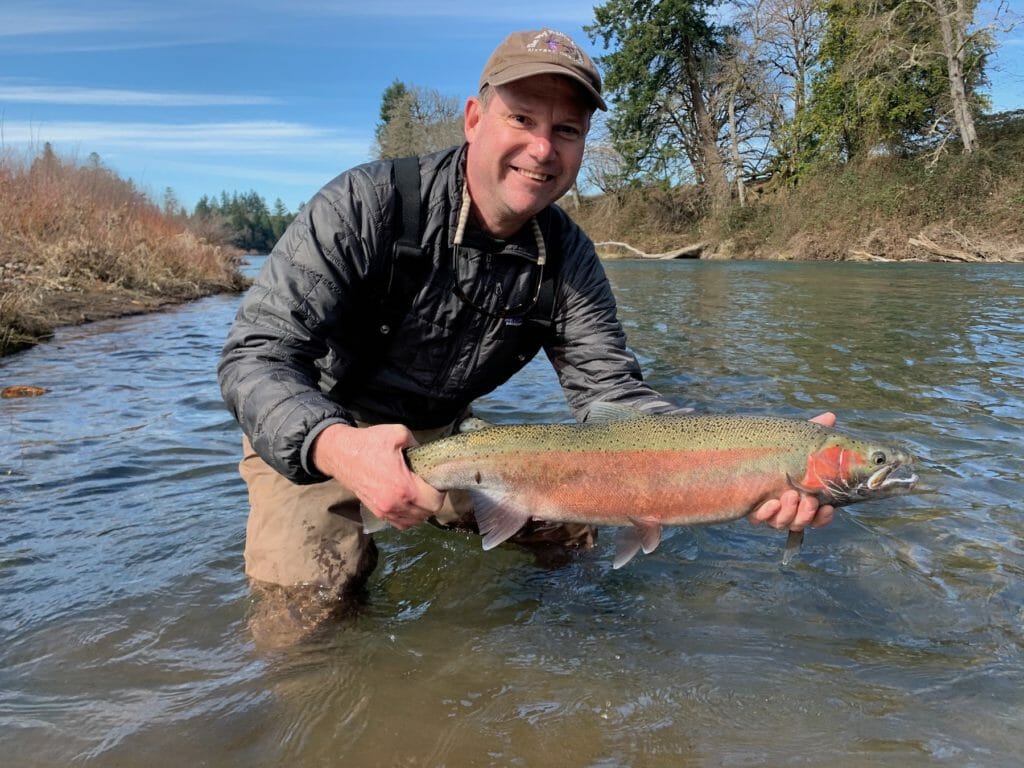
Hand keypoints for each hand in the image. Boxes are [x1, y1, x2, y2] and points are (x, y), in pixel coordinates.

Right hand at [310, 423, 444, 529]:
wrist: (341, 454)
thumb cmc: (369, 443)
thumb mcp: (398, 434)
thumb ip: (417, 444)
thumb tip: (426, 453)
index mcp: (404, 487)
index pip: (435, 501)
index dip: (440, 491)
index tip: (435, 479)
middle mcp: (395, 504)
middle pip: (428, 513)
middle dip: (433, 499)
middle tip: (429, 485)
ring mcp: (385, 511)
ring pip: (415, 522)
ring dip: (422, 510)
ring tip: (420, 494)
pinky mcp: (377, 512)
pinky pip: (401, 524)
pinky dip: (409, 517)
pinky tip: (409, 503)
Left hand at [747, 412, 836, 530]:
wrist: (743, 455)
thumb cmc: (777, 452)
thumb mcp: (794, 442)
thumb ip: (812, 432)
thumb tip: (830, 416)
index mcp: (802, 498)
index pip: (818, 516)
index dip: (823, 517)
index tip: (827, 508)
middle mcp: (787, 509)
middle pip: (801, 522)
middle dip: (806, 514)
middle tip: (807, 500)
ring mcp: (769, 512)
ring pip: (782, 523)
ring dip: (788, 513)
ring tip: (790, 496)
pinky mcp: (752, 511)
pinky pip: (760, 520)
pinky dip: (766, 514)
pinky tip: (769, 503)